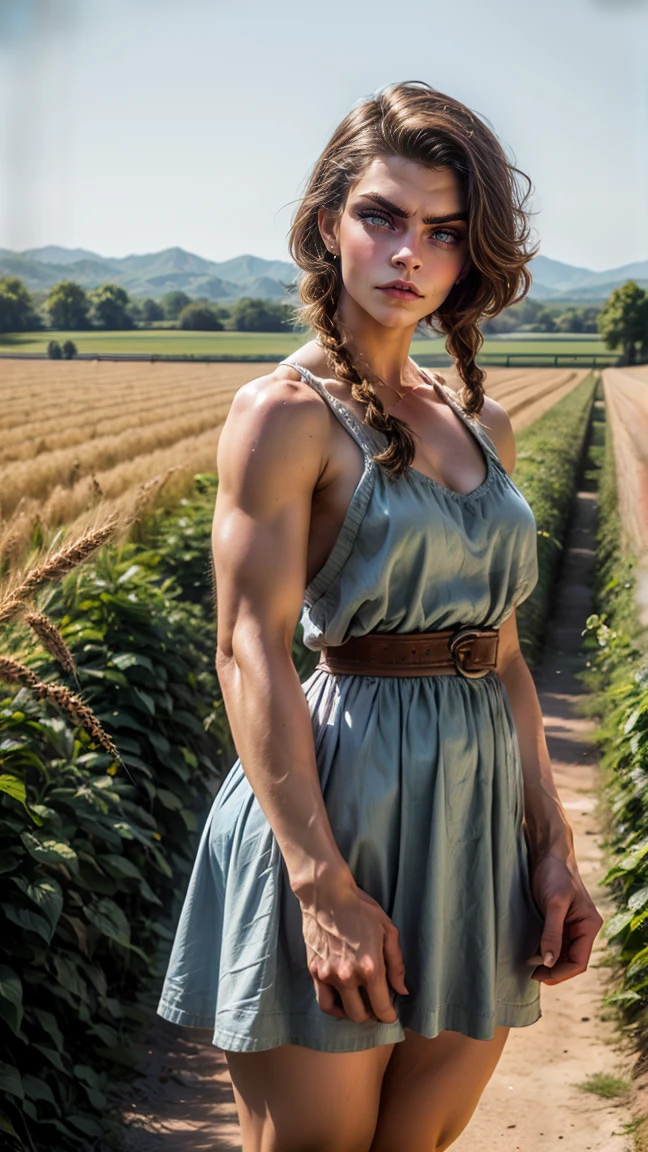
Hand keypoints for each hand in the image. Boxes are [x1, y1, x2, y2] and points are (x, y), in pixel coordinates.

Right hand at [297, 874, 408, 1023]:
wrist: (326, 894)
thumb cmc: (360, 909)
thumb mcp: (388, 930)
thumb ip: (397, 964)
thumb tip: (402, 990)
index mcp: (370, 967)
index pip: (381, 1008)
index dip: (389, 1015)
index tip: (390, 1013)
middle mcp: (347, 976)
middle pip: (361, 1015)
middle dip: (372, 1015)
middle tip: (376, 1005)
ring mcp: (328, 975)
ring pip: (341, 1012)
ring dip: (352, 1013)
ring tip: (359, 1004)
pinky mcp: (314, 971)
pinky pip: (323, 1001)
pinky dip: (334, 1007)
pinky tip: (342, 999)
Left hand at [528, 852, 603, 984]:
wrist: (547, 853)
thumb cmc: (555, 874)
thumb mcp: (554, 904)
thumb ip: (553, 933)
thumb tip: (549, 962)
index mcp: (589, 926)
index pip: (579, 962)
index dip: (560, 973)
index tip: (539, 975)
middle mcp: (582, 928)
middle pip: (571, 961)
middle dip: (553, 970)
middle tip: (530, 973)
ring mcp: (570, 925)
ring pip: (562, 954)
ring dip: (548, 963)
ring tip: (528, 966)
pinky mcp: (558, 920)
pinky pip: (554, 943)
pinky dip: (543, 951)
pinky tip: (530, 953)